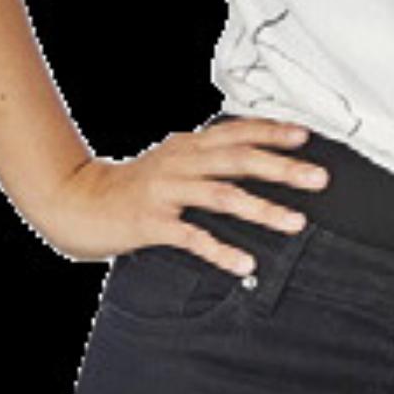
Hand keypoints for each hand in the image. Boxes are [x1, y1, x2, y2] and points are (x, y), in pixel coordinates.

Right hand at [33, 118, 328, 275]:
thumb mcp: (171, 160)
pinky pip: (192, 237)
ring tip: (295, 222)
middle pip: (238, 159)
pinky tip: (246, 262)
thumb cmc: (130, 185)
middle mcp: (180, 162)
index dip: (272, 131)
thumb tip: (250, 149)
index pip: (237, 131)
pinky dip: (222, 249)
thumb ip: (206, 154)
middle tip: (318, 178)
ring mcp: (165, 192)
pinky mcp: (150, 223)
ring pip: (222, 196)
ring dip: (263, 209)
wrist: (75, 201)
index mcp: (187, 145)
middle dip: (282, 167)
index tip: (305, 136)